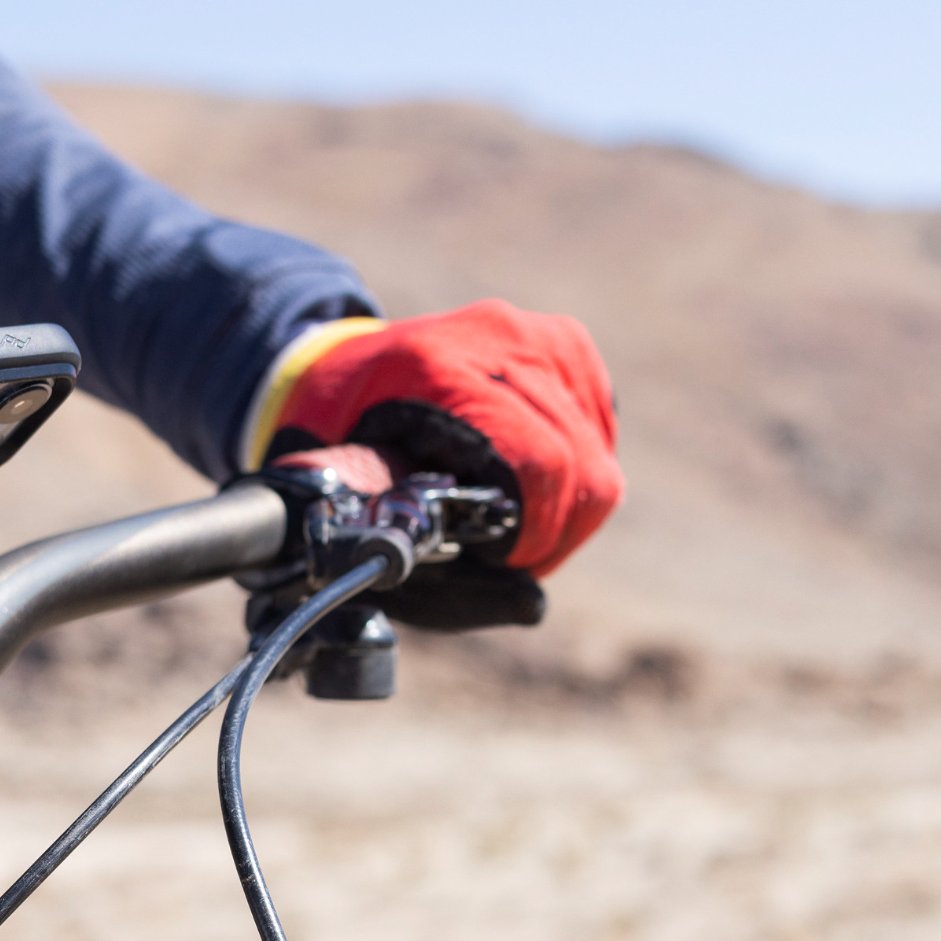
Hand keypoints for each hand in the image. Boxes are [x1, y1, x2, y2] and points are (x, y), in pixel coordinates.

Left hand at [251, 299, 620, 628]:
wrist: (339, 363)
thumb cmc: (346, 448)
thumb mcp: (361, 516)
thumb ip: (436, 575)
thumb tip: (531, 606)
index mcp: (436, 370)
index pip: (534, 464)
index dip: (533, 533)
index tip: (501, 561)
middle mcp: (498, 339)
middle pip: (579, 467)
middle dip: (554, 532)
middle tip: (510, 555)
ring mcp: (538, 334)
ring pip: (598, 456)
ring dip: (568, 508)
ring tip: (515, 519)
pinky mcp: (566, 342)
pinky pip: (600, 431)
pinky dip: (576, 472)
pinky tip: (529, 480)